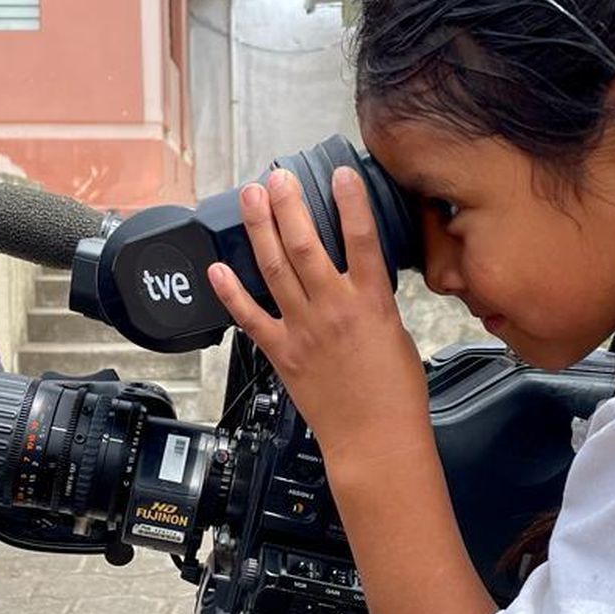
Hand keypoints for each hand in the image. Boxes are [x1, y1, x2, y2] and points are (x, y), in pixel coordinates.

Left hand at [208, 167, 427, 461]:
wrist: (376, 440)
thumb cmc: (395, 395)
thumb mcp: (397, 333)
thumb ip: (374, 301)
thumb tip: (362, 279)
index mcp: (371, 302)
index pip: (362, 238)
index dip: (349, 201)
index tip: (339, 172)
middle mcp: (333, 309)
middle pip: (304, 244)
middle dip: (287, 204)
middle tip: (277, 177)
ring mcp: (303, 330)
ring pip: (274, 269)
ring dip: (258, 229)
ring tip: (250, 198)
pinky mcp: (282, 353)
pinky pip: (250, 317)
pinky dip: (230, 291)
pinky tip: (217, 268)